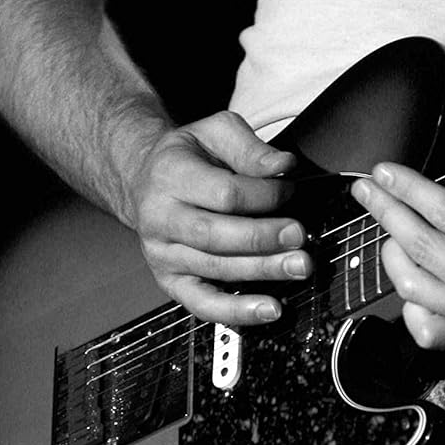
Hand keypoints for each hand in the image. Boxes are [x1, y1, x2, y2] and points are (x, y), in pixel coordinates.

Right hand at [132, 111, 311, 324]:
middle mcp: (159, 218)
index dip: (264, 195)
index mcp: (170, 176)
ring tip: (298, 267)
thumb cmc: (188, 157)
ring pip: (215, 268)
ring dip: (261, 271)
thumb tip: (283, 166)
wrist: (144, 180)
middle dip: (263, 237)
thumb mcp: (215, 132)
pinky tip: (269, 310)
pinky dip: (237, 311)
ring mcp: (162, 254)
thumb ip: (249, 147)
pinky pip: (202, 303)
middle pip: (216, 234)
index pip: (224, 193)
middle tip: (300, 236)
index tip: (291, 189)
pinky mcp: (170, 281)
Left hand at [351, 97, 444, 352]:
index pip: (443, 212)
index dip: (406, 189)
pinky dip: (409, 310)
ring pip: (414, 288)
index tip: (383, 172)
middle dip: (384, 213)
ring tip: (384, 229)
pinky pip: (430, 332)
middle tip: (366, 190)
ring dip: (390, 254)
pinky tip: (409, 283)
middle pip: (419, 247)